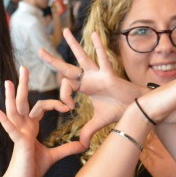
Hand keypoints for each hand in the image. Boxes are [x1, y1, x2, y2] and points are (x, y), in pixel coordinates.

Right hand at [0, 67, 83, 176]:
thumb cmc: (32, 169)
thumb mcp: (54, 156)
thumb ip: (67, 149)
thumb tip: (83, 145)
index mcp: (30, 127)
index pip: (41, 107)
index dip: (54, 103)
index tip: (68, 107)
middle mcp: (22, 127)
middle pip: (23, 101)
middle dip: (23, 85)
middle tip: (23, 68)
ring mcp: (18, 133)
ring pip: (14, 111)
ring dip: (11, 96)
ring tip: (8, 82)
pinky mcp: (17, 142)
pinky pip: (10, 129)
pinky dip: (3, 120)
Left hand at [40, 29, 143, 145]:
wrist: (136, 109)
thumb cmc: (119, 110)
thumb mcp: (99, 121)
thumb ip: (88, 130)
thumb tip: (81, 144)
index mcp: (85, 87)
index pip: (66, 86)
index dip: (63, 96)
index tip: (68, 108)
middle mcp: (89, 78)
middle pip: (67, 69)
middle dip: (53, 61)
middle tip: (39, 51)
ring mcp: (98, 74)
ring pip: (82, 58)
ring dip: (73, 45)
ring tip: (64, 31)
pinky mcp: (109, 75)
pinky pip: (102, 59)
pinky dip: (99, 47)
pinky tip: (94, 34)